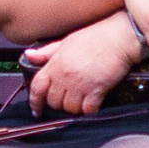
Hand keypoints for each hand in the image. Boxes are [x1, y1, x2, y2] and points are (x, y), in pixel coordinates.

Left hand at [23, 16, 147, 114]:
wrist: (119, 37)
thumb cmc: (95, 37)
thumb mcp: (67, 41)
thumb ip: (47, 52)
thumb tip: (29, 55)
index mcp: (55, 63)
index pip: (37, 87)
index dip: (34, 101)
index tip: (36, 110)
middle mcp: (65, 75)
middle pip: (53, 101)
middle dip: (59, 103)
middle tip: (68, 97)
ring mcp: (80, 84)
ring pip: (70, 108)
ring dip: (75, 107)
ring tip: (81, 99)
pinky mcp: (96, 90)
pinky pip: (87, 109)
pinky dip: (89, 109)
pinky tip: (93, 102)